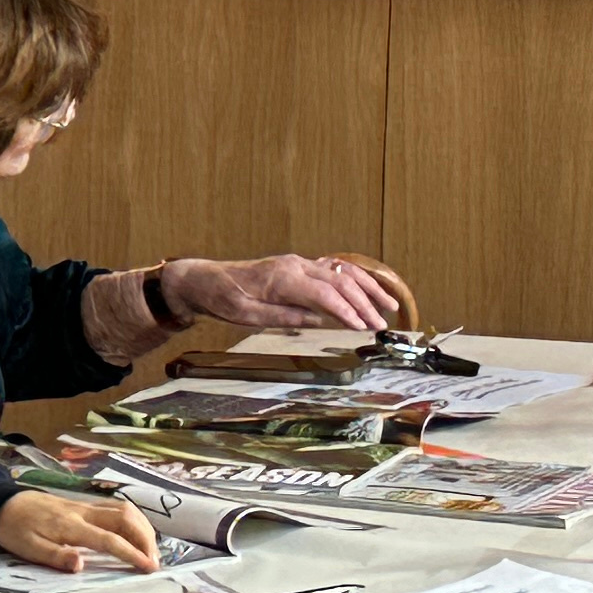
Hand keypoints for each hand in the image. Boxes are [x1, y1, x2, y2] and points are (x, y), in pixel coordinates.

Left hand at [0, 488, 160, 575]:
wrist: (2, 502)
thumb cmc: (14, 529)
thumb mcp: (27, 548)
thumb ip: (55, 556)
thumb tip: (81, 565)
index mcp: (70, 526)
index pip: (109, 540)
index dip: (132, 553)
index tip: (148, 568)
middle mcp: (83, 512)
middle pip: (125, 519)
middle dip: (145, 539)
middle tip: (154, 562)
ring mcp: (85, 506)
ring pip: (124, 510)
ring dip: (142, 528)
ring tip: (149, 551)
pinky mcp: (84, 504)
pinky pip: (116, 508)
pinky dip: (133, 520)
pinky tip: (136, 533)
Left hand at [169, 253, 403, 333]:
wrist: (203, 280)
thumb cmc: (221, 299)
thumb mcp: (246, 316)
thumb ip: (284, 317)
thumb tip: (319, 322)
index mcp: (282, 278)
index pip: (325, 294)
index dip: (347, 311)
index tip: (364, 328)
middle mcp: (295, 266)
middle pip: (340, 282)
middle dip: (364, 304)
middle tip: (381, 326)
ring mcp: (298, 264)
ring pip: (342, 273)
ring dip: (367, 289)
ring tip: (389, 307)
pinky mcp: (298, 267)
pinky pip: (333, 271)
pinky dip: (355, 281)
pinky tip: (369, 291)